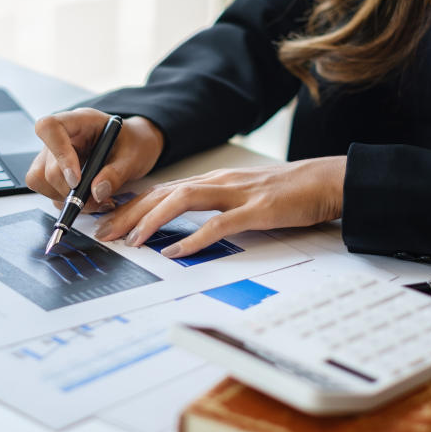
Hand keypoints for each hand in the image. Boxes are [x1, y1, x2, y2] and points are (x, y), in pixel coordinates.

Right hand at [26, 108, 165, 211]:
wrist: (135, 146)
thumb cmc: (134, 143)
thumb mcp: (134, 156)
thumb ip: (116, 173)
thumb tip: (96, 193)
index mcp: (79, 121)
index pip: (49, 128)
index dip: (58, 155)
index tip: (76, 180)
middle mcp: (62, 137)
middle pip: (45, 165)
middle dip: (68, 190)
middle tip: (96, 200)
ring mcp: (54, 155)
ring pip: (40, 180)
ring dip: (65, 198)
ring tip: (95, 201)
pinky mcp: (56, 173)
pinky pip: (48, 191)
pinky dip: (67, 202)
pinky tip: (90, 201)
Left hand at [93, 156, 346, 256]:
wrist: (327, 181)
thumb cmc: (287, 192)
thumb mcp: (241, 197)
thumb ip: (212, 207)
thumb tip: (181, 227)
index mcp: (213, 181)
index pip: (160, 191)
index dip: (130, 206)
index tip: (107, 223)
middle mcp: (218, 182)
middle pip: (162, 193)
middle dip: (128, 213)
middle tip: (103, 234)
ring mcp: (236, 194)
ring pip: (182, 201)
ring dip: (152, 220)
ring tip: (132, 241)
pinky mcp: (256, 210)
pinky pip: (219, 224)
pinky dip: (194, 238)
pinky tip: (176, 251)